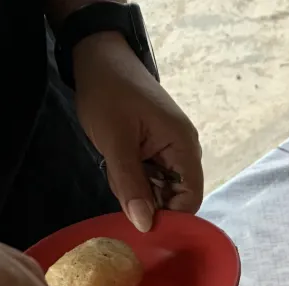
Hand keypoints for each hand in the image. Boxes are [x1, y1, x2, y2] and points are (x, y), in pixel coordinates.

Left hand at [73, 32, 203, 231]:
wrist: (99, 56)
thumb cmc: (109, 93)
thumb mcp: (115, 141)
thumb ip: (131, 185)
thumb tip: (145, 225)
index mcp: (184, 147)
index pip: (190, 200)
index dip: (170, 217)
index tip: (142, 223)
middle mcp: (185, 152)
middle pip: (175, 198)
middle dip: (148, 201)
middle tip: (121, 185)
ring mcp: (172, 151)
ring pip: (160, 190)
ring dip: (137, 189)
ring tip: (116, 167)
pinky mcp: (158, 150)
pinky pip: (151, 178)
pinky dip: (134, 178)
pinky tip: (118, 164)